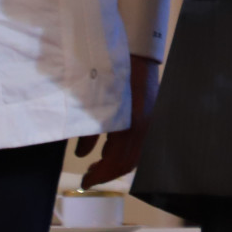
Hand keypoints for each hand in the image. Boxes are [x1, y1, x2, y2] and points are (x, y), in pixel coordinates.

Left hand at [75, 55, 159, 188]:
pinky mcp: (150, 114)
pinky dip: (124, 151)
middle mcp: (143, 127)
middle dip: (108, 173)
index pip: (116, 162)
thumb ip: (88, 131)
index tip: (85, 182)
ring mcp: (149, 121)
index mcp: (130, 126)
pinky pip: (139, 142)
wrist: (137, 49)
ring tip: (98, 164)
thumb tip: (82, 154)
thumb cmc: (112, 73)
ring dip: (116, 163)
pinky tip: (110, 147)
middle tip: (90, 176)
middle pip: (128, 162)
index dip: (99, 176)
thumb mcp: (94, 102)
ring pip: (135, 154)